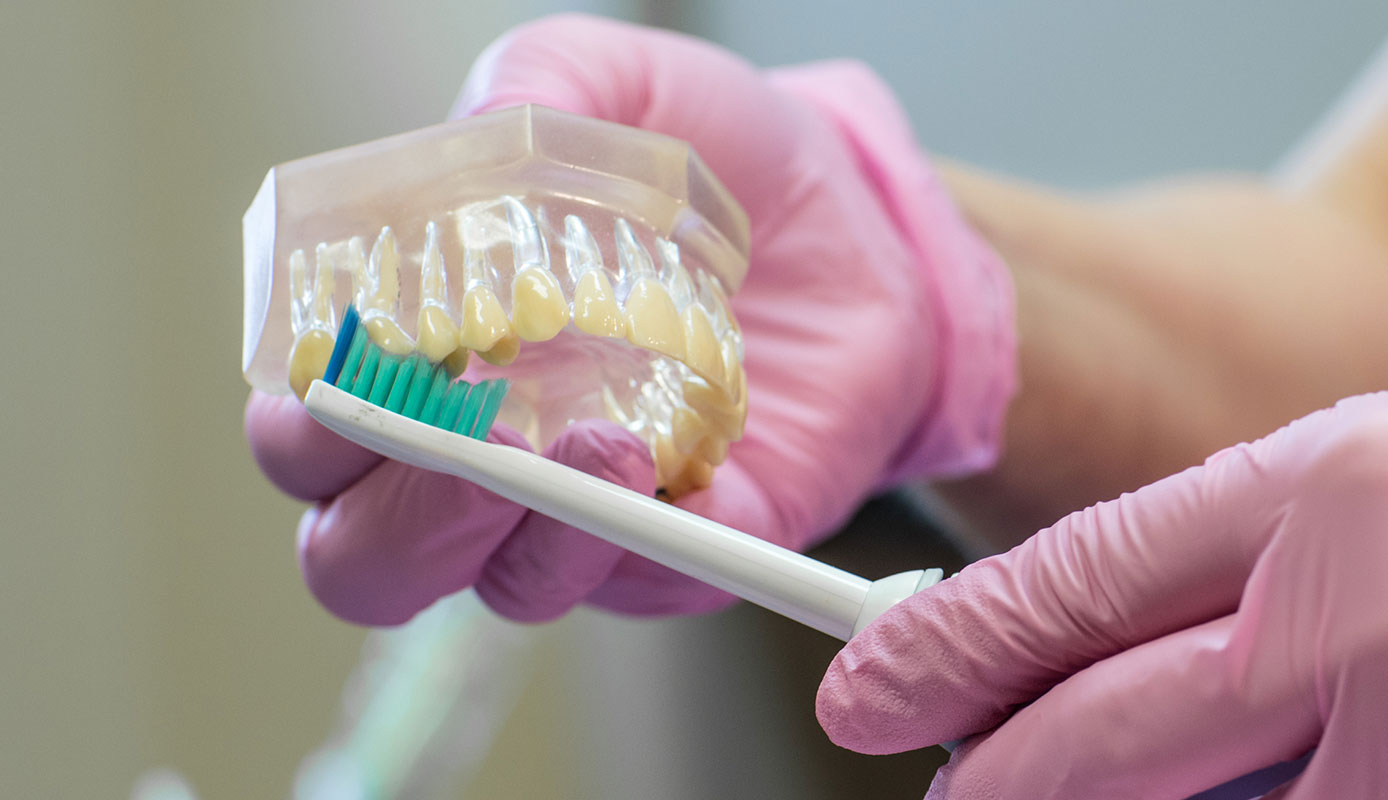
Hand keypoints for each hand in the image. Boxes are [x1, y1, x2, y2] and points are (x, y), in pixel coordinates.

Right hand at [244, 14, 1013, 624]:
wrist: (848, 217)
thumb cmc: (694, 162)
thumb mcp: (614, 95)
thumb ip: (533, 94)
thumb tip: (487, 129)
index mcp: (408, 360)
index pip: (301, 438)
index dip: (309, 429)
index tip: (368, 372)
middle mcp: (472, 462)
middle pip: (364, 558)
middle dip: (402, 519)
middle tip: (476, 443)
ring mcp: (580, 514)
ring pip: (508, 588)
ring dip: (540, 535)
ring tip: (609, 445)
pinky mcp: (695, 538)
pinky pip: (659, 582)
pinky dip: (662, 547)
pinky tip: (687, 475)